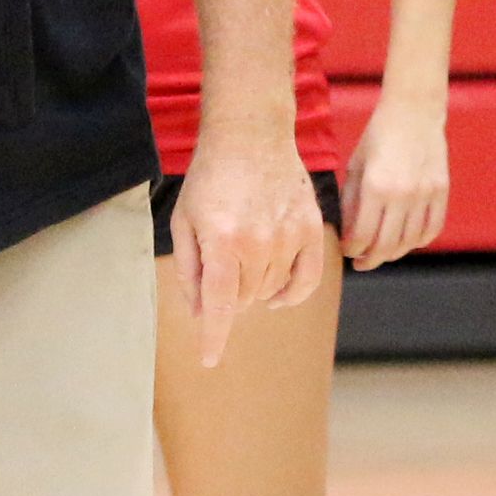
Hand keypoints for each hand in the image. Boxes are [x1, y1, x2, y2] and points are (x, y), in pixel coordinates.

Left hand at [171, 123, 329, 367]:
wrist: (251, 135)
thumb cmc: (210, 178)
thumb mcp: (184, 221)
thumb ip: (190, 271)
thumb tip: (201, 313)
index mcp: (222, 242)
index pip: (219, 306)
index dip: (213, 338)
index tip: (209, 360)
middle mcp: (259, 243)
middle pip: (243, 300)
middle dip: (227, 295)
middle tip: (221, 264)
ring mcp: (289, 237)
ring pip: (271, 292)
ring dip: (255, 289)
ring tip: (244, 257)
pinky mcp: (311, 229)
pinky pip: (307, 280)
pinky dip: (292, 294)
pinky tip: (278, 295)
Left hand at [339, 96, 449, 271]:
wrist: (413, 111)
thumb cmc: (378, 136)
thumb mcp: (356, 166)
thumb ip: (351, 202)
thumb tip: (347, 233)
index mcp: (375, 187)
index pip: (362, 236)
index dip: (352, 250)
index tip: (347, 251)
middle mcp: (402, 194)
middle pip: (386, 246)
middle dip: (370, 260)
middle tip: (361, 263)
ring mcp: (425, 194)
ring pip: (410, 242)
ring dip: (393, 253)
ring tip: (383, 252)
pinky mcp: (441, 191)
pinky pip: (432, 229)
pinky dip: (419, 241)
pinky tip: (407, 241)